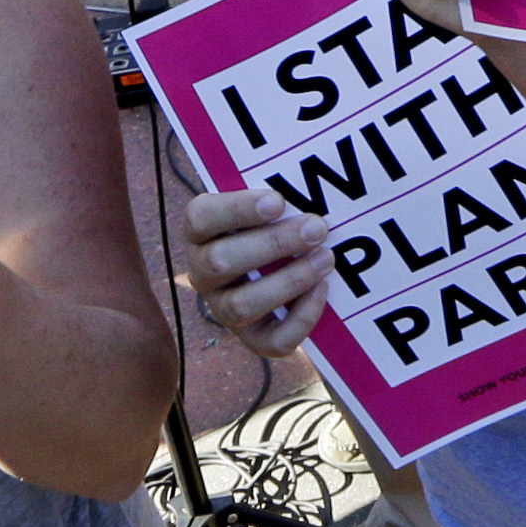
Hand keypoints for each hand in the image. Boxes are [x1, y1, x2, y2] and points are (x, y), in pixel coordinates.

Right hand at [178, 184, 335, 354]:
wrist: (286, 269)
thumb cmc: (275, 223)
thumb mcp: (268, 205)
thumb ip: (277, 195)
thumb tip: (310, 185)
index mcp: (200, 233)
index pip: (200, 218)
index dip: (236, 210)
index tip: (278, 201)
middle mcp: (203, 273)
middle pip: (220, 262)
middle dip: (273, 244)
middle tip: (316, 228)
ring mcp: (224, 309)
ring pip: (241, 305)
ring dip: (289, 280)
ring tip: (326, 257)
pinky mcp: (252, 338)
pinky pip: (272, 341)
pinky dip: (301, 318)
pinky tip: (322, 289)